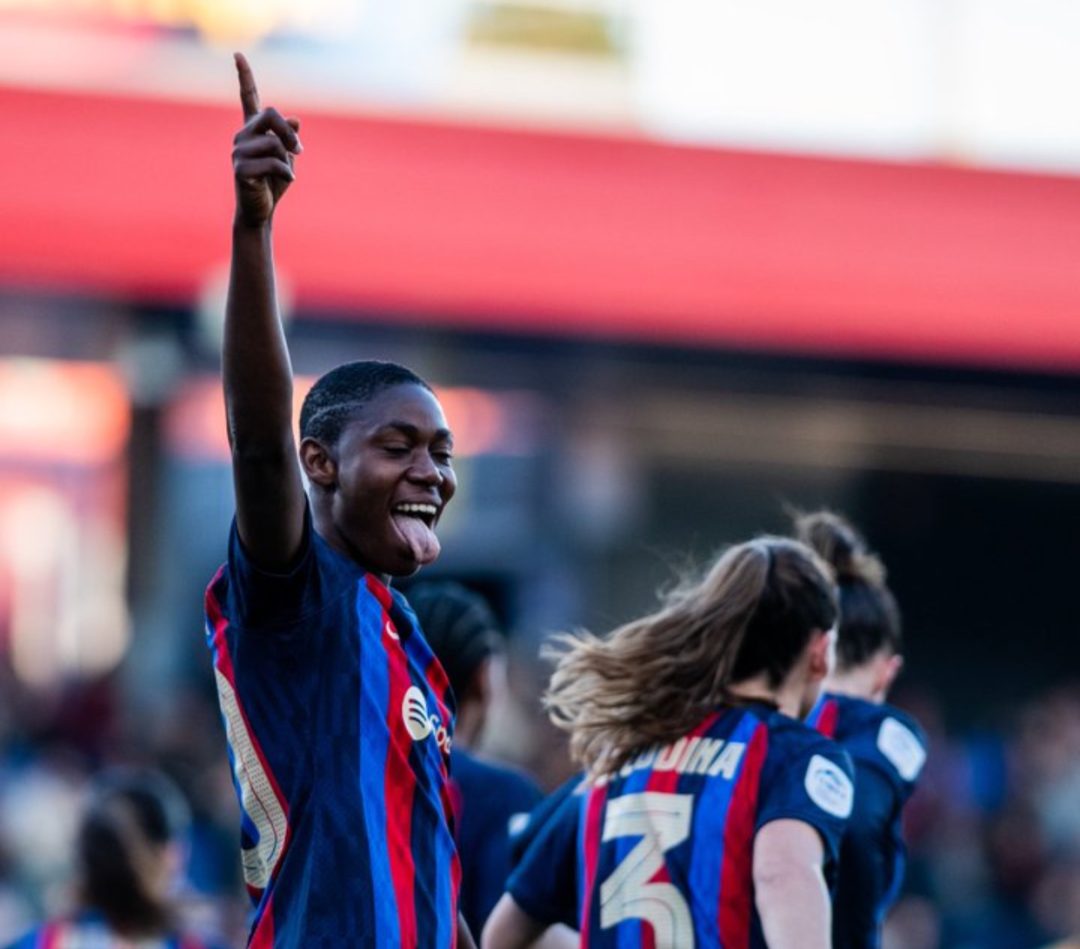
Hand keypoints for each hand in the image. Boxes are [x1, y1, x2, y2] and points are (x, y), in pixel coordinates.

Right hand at [231, 52, 302, 227]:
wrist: (261, 210)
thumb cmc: (273, 182)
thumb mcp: (287, 156)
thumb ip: (289, 137)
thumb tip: (294, 120)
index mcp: (253, 129)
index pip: (248, 98)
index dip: (244, 76)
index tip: (237, 54)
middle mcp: (242, 135)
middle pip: (270, 116)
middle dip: (288, 133)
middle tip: (299, 151)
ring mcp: (238, 151)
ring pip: (274, 143)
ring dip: (287, 160)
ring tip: (284, 172)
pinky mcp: (240, 168)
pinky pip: (273, 163)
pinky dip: (285, 173)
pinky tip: (286, 180)